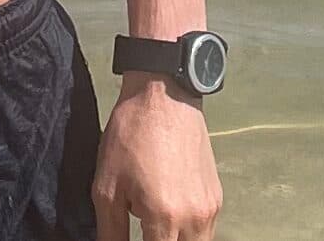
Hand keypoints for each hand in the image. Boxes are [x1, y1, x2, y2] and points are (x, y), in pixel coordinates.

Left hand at [94, 75, 222, 239]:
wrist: (163, 97)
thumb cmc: (131, 137)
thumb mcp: (107, 188)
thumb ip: (110, 232)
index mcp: (165, 217)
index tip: (134, 238)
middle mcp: (195, 217)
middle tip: (145, 234)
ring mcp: (210, 207)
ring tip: (154, 229)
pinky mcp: (216, 196)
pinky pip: (206, 229)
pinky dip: (189, 233)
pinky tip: (168, 218)